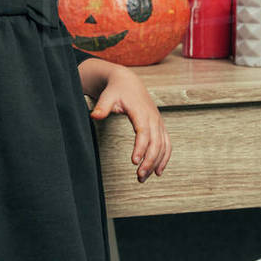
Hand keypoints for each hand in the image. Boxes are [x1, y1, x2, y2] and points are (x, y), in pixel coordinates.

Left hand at [88, 66, 169, 183]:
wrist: (129, 82)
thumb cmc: (117, 90)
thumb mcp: (108, 96)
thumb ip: (102, 107)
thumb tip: (94, 115)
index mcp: (141, 112)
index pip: (144, 133)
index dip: (140, 148)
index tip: (134, 161)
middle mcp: (153, 118)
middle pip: (156, 143)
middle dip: (149, 161)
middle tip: (139, 176)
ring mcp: (158, 123)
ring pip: (163, 146)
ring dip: (156, 163)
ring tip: (144, 177)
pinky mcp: (160, 126)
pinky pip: (167, 144)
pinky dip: (165, 158)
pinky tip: (158, 171)